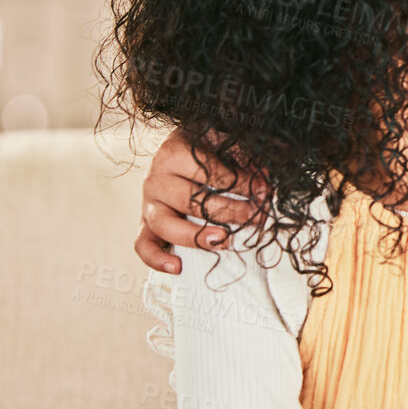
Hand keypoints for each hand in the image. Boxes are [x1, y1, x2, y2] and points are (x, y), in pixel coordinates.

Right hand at [134, 128, 265, 272]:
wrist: (178, 147)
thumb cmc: (204, 146)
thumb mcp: (222, 141)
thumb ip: (241, 159)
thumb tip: (262, 183)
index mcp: (173, 154)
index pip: (209, 172)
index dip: (241, 184)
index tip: (264, 191)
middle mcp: (156, 179)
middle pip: (190, 201)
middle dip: (228, 211)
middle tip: (254, 216)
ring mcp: (148, 203)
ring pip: (164, 225)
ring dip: (196, 237)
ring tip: (224, 241)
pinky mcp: (146, 223)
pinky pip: (143, 245)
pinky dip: (156, 259)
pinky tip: (177, 267)